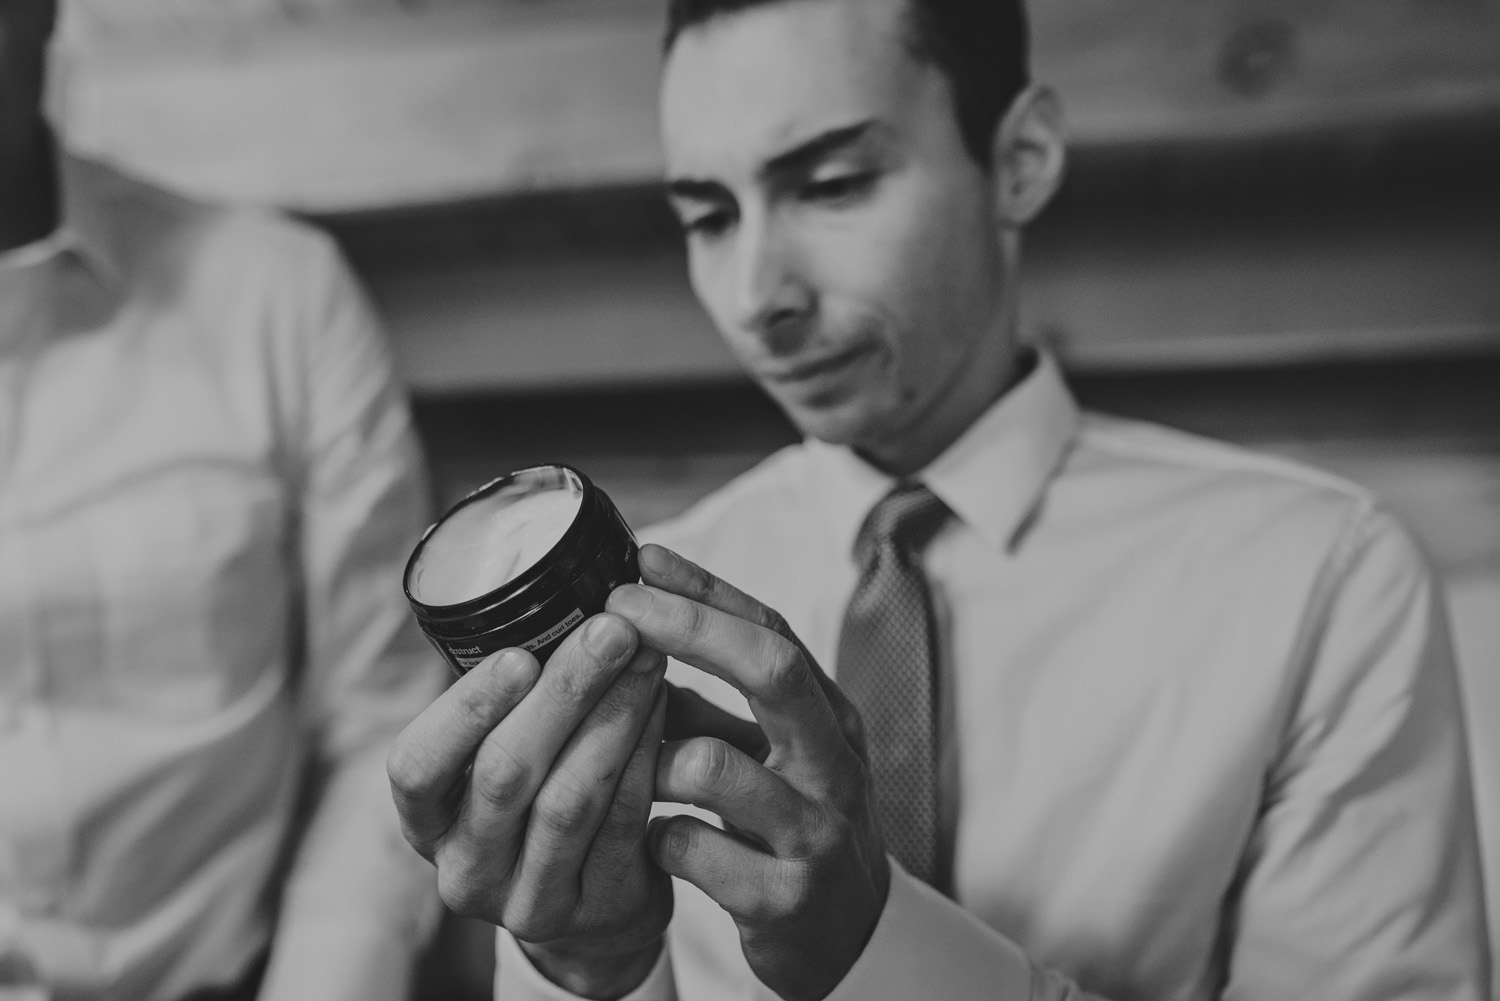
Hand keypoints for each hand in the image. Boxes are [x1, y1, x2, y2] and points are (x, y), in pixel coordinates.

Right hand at [386, 614, 671, 998]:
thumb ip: (514, 705)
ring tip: (648, 655)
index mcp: (426, 819)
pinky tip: (667, 706)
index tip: (517, 654)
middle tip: (612, 629)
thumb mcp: (504, 763)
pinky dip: (648, 757)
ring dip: (614, 717)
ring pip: (569, 800)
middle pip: (503, 775)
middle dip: (562, 693)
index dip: (465, 711)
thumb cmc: (544, 803)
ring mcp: (528, 902)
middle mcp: (464, 867)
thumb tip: (568, 598)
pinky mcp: (597, 913)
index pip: (414, 767)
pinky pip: (625, 824)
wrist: (598, 913)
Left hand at [607, 544, 890, 1000]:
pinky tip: (656, 842)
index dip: (706, 590)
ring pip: (711, 766)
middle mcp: (834, 763)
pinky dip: (657, 838)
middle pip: (769, 668)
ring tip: (634, 772)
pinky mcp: (784, 899)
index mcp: (830, 717)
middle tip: (618, 610)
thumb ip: (710, 705)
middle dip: (687, 627)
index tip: (642, 559)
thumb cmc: (794, 825)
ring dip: (652, 760)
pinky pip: (690, 847)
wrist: (847, 937)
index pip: (771, 631)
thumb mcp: (771, 756)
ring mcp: (815, 832)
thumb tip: (631, 636)